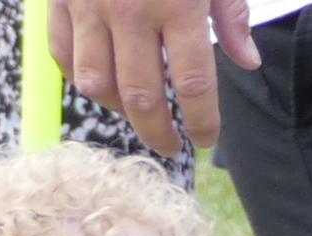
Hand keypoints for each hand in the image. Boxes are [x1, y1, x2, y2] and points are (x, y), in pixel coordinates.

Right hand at [54, 0, 259, 152]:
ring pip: (97, 84)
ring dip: (119, 108)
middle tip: (171, 145)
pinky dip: (82, 76)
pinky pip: (65, 55)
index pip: (193, 82)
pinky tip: (101, 81)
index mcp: (179, 2)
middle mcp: (132, 12)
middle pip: (142, 97)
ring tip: (138, 113)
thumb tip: (246, 61)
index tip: (208, 138)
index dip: (202, 119)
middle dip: (159, 131)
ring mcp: (91, 8)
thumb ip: (231, 13)